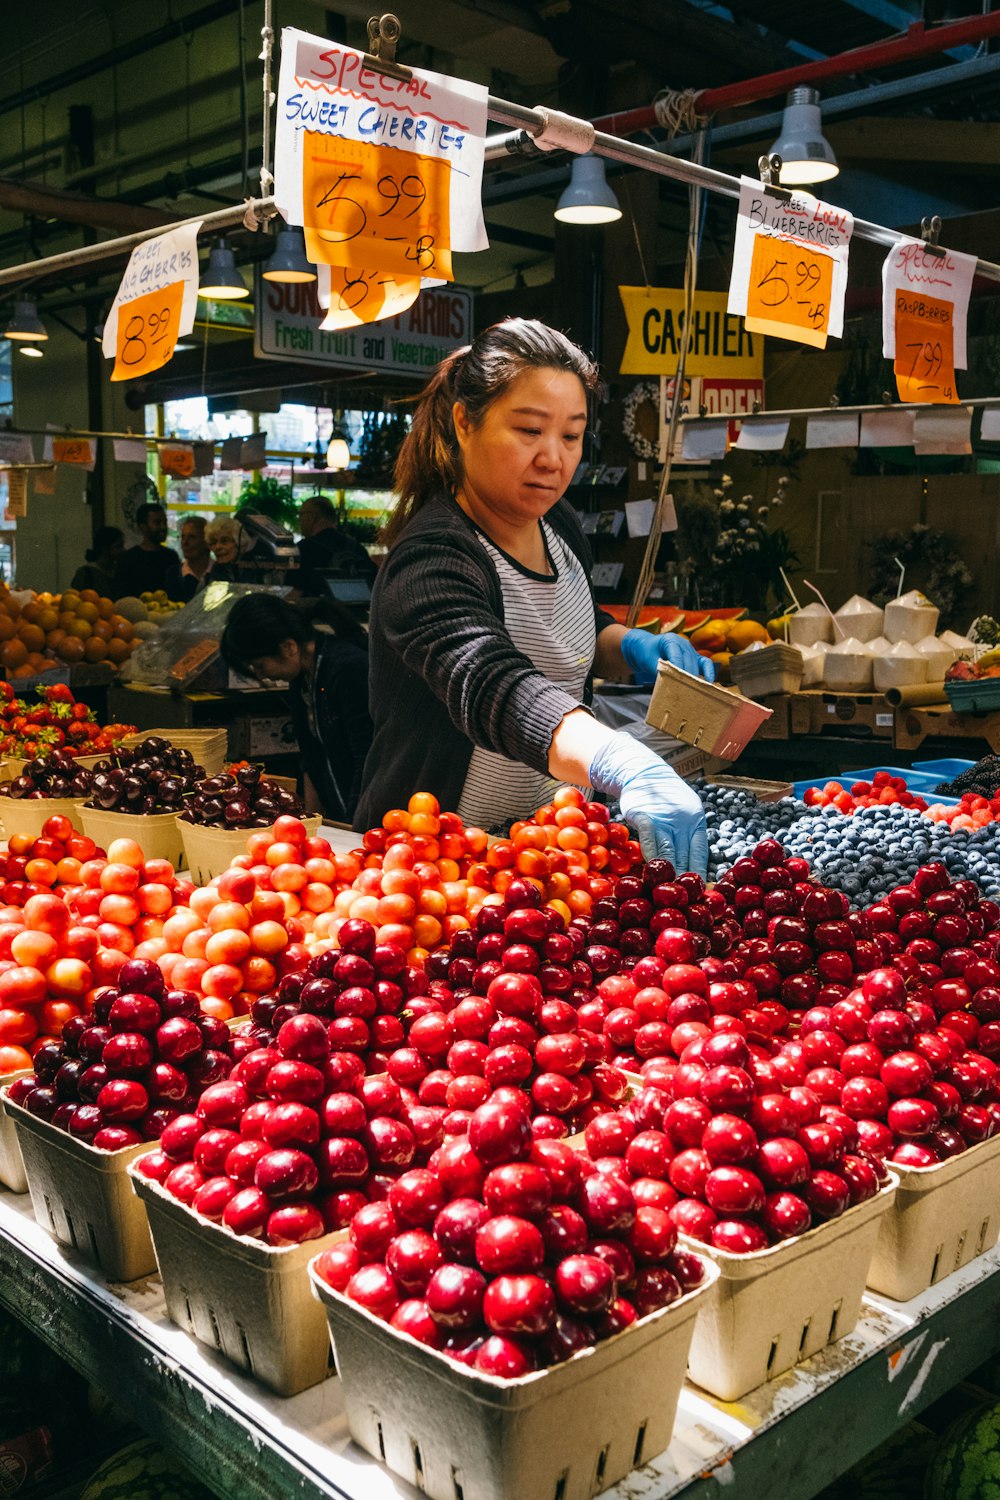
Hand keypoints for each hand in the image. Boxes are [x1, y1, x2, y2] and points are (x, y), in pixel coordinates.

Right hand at [589, 730, 708, 876]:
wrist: (643, 772)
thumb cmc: (664, 796)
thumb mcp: (683, 811)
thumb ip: (685, 834)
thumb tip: (688, 864)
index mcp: (696, 820)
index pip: (700, 851)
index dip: (698, 871)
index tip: (698, 889)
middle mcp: (684, 819)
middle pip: (685, 855)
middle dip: (683, 877)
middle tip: (683, 897)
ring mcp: (664, 818)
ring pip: (668, 851)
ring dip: (668, 872)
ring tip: (668, 890)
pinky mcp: (645, 816)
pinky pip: (649, 842)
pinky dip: (651, 858)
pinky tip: (651, 871)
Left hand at [621, 628, 714, 683]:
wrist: (644, 647)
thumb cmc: (645, 652)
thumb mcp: (648, 661)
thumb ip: (658, 670)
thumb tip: (670, 683)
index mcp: (671, 640)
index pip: (677, 658)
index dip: (678, 672)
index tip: (677, 686)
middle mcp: (683, 643)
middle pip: (689, 662)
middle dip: (687, 678)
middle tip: (685, 693)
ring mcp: (690, 650)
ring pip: (697, 664)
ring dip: (695, 678)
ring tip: (693, 692)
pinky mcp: (694, 657)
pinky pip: (705, 663)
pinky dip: (708, 672)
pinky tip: (708, 682)